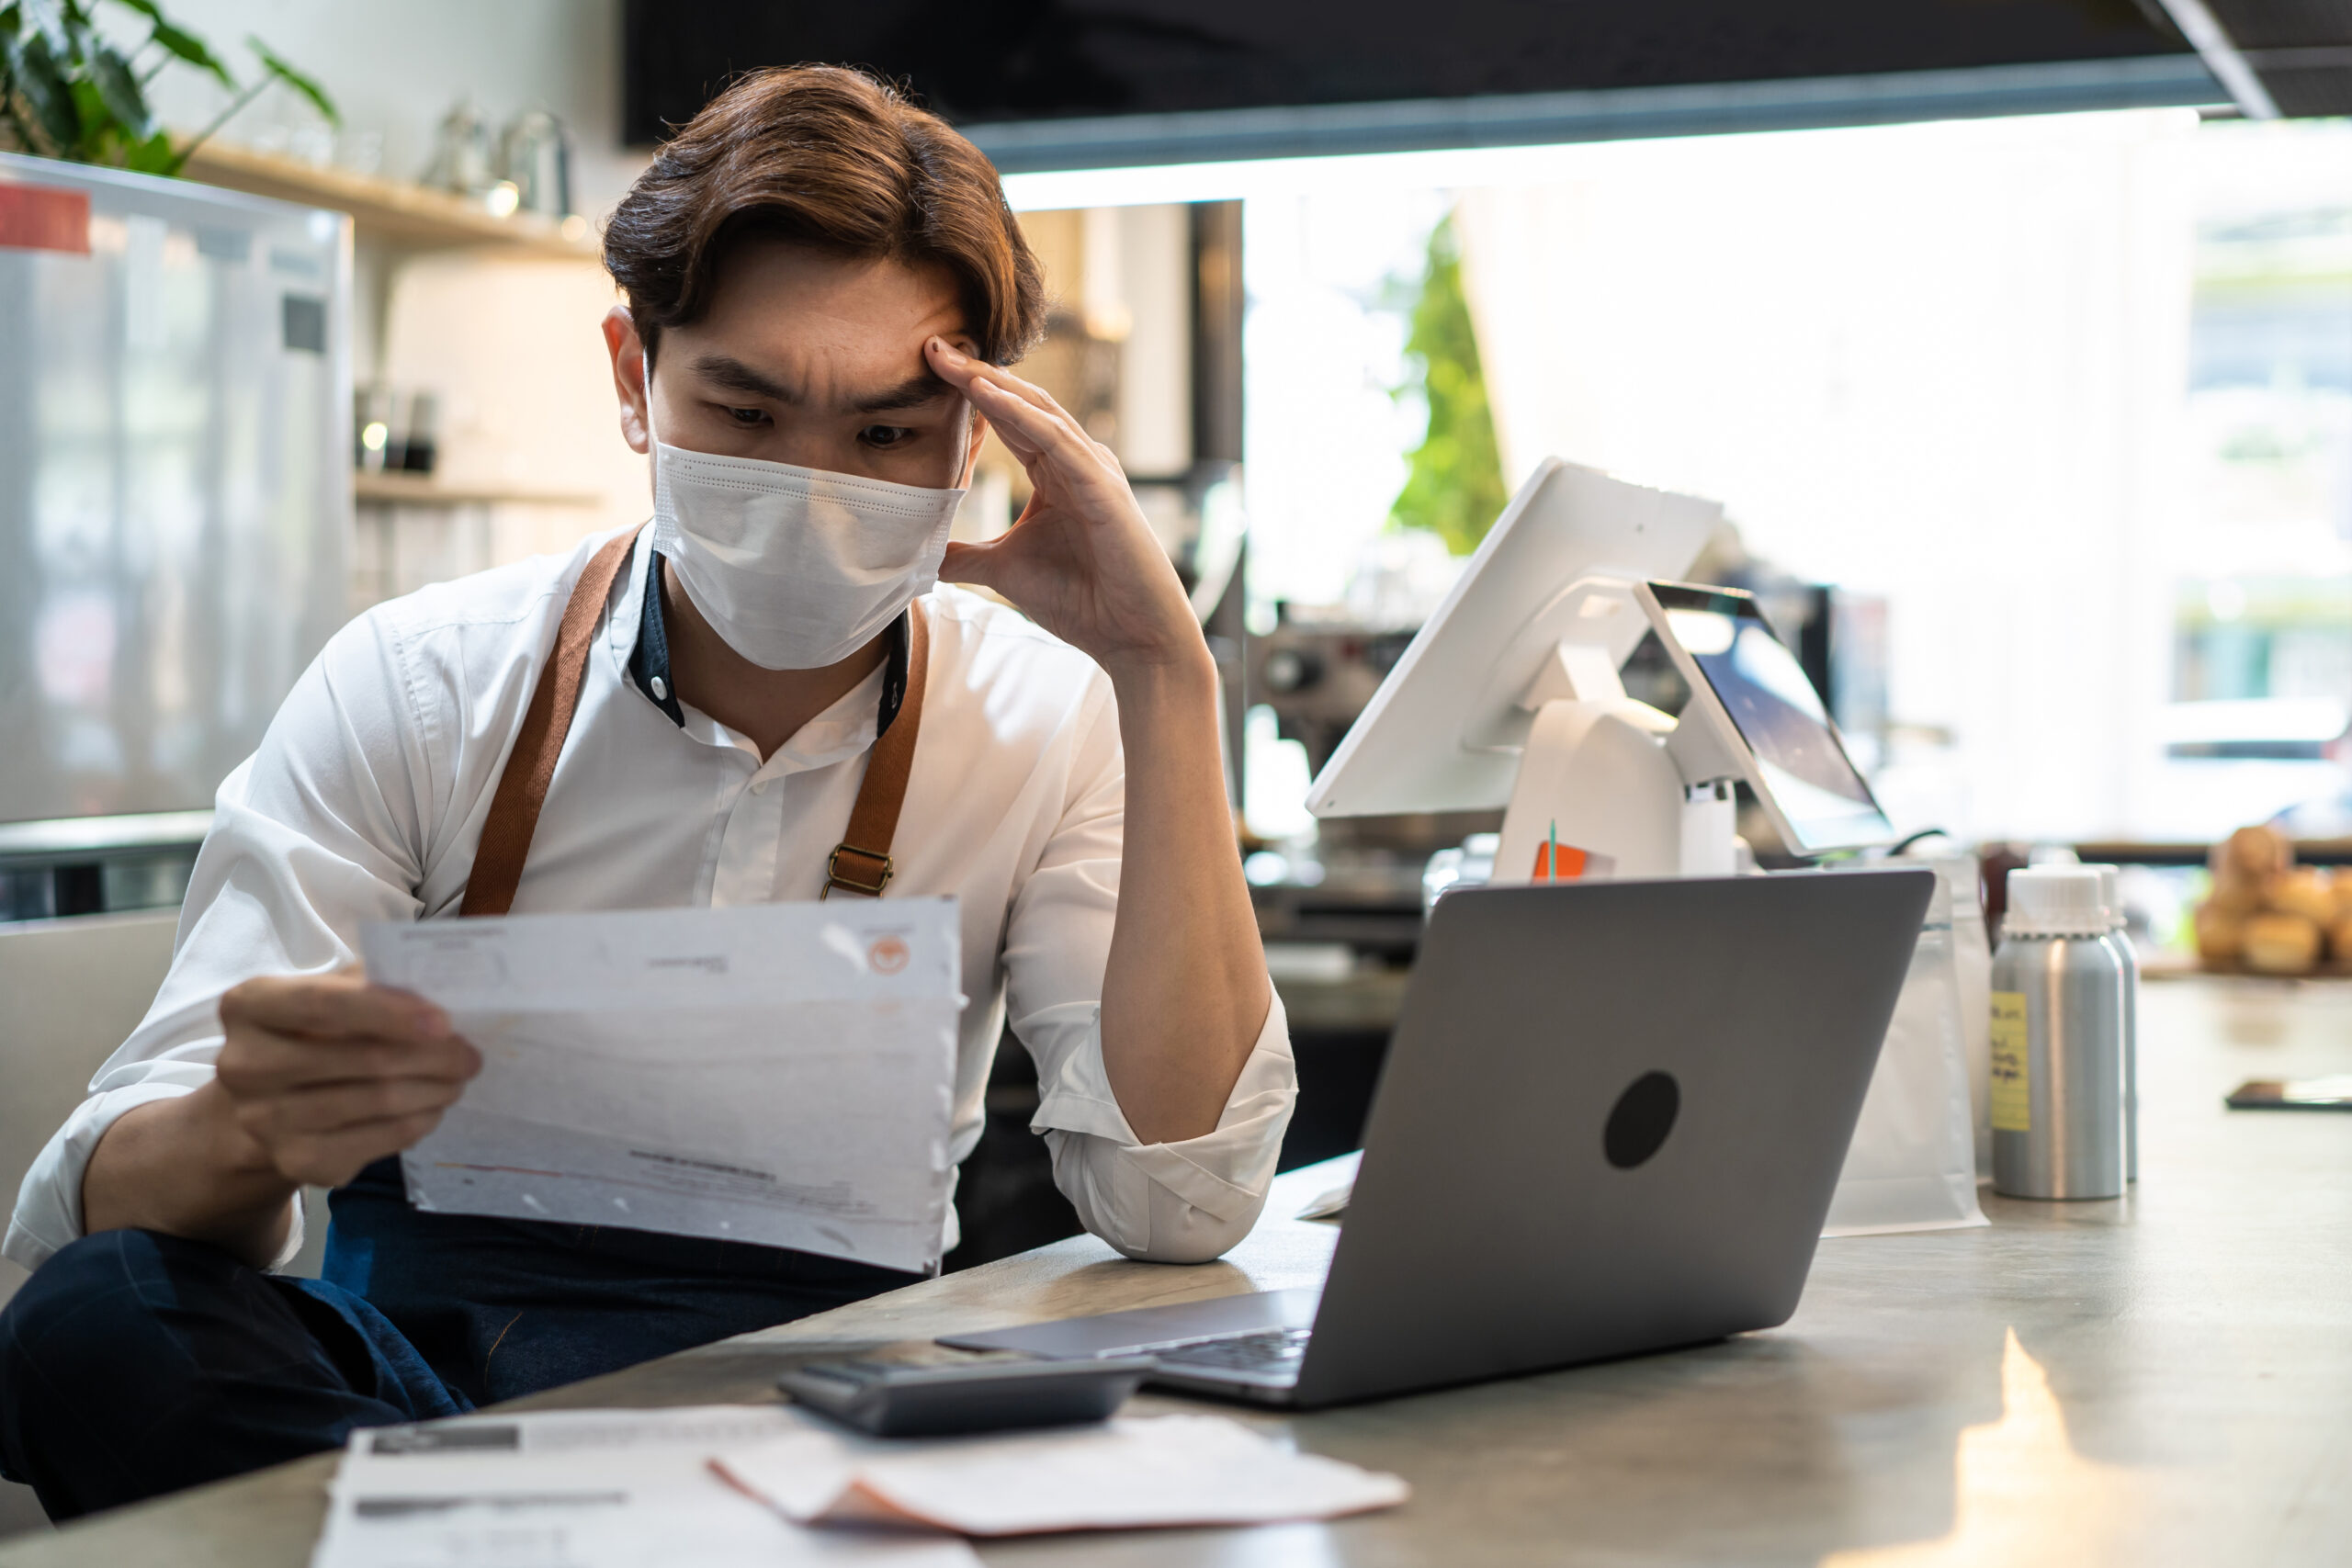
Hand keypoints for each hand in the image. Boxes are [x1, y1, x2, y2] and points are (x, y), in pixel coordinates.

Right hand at [213, 971, 480, 1188]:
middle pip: (361, 1059)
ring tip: (459, 1077)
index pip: (323, 1005)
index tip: (444, 1022)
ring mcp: (265, 1120)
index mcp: (249, 1006)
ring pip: (376, 1102)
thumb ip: (375, 983)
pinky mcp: (296, 1162)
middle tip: (470, 1054)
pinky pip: (378, 1140)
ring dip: (433, 1089)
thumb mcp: (331, 992)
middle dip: (432, 1056)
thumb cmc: (312, 1031)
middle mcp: (244, 1065)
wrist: (268, 1101)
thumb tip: (442, 990)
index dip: (388, 1012)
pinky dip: (418, 1121)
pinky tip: (433, 1107)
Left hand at [924, 338, 1206, 680]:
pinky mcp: (1102, 488)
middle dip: (975, 374)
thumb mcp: (1006, 571)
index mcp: (1056, 473)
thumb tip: (924, 557)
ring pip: (1038, 412)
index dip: (967, 394)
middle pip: (1020, 403)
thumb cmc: (1083, 602)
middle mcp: (1076, 461)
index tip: (926, 368)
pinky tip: (987, 394)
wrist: (1134, 638)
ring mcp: (1093, 470)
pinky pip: (1057, 441)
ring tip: (951, 360)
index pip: (1006, 421)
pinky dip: (1022, 415)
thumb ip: (967, 558)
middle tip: (931, 345)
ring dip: (993, 383)